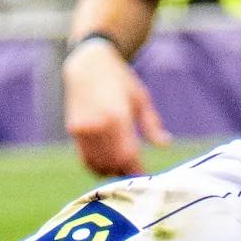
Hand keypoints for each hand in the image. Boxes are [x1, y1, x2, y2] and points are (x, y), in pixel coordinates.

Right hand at [64, 39, 171, 176]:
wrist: (88, 64)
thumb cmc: (120, 80)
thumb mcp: (141, 99)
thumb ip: (152, 124)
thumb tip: (165, 144)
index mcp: (118, 117)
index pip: (128, 156)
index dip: (137, 170)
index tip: (146, 175)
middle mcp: (98, 125)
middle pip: (113, 163)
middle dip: (125, 173)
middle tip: (135, 174)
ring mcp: (84, 129)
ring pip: (97, 164)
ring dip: (110, 172)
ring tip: (122, 170)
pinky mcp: (74, 130)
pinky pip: (85, 158)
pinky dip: (96, 166)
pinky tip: (107, 164)